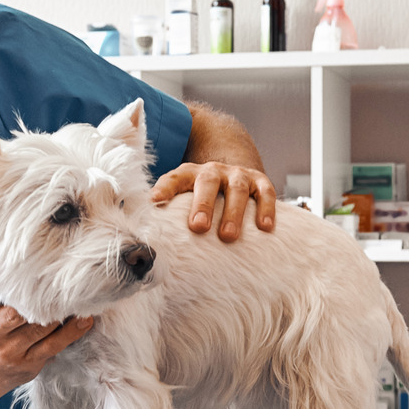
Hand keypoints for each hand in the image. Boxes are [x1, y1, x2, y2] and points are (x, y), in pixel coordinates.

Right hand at [0, 267, 92, 403]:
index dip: (7, 271)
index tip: (28, 255)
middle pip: (19, 308)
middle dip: (41, 291)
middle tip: (62, 271)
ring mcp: (9, 350)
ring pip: (42, 325)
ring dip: (62, 308)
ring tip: (79, 290)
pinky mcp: (28, 363)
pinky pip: (56, 344)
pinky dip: (74, 330)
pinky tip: (85, 317)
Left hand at [151, 162, 276, 241]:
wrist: (231, 171)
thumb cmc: (201, 196)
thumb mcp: (183, 196)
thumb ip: (167, 210)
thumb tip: (142, 233)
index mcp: (189, 174)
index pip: (174, 178)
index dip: (164, 188)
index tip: (155, 201)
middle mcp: (213, 171)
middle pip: (207, 182)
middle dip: (203, 205)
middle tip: (198, 227)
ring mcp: (237, 175)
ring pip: (236, 189)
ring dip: (233, 212)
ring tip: (228, 236)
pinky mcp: (260, 181)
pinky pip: (265, 192)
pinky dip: (266, 208)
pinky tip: (265, 227)